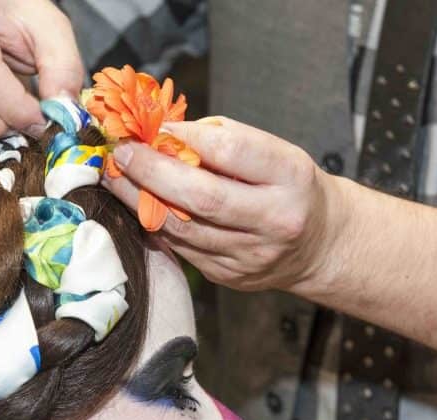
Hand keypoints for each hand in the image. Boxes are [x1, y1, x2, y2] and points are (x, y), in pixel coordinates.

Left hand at [103, 117, 345, 291]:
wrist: (319, 245)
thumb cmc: (288, 187)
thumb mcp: (273, 152)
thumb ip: (222, 139)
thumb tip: (162, 134)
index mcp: (291, 176)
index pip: (230, 151)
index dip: (186, 137)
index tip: (156, 127)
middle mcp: (275, 219)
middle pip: (202, 196)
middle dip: (152, 172)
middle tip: (121, 154)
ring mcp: (251, 254)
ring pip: (183, 228)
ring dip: (141, 201)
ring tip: (117, 178)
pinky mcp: (229, 276)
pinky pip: (181, 247)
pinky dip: (155, 224)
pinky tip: (139, 205)